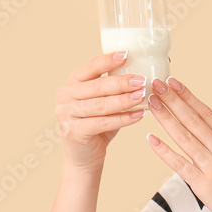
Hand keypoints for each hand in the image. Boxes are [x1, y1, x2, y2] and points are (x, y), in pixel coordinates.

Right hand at [54, 51, 148, 171]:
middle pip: (97, 86)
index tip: (127, 54)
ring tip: (142, 96)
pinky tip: (138, 115)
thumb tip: (145, 70)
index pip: (91, 67)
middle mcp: (66, 96)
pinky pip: (103, 123)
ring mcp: (67, 114)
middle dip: (121, 82)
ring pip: (100, 105)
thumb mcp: (104, 102)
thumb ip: (116, 88)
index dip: (108, 60)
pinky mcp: (74, 131)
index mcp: (72, 83)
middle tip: (142, 80)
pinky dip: (123, 119)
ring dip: (124, 100)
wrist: (84, 156)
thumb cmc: (97, 125)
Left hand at [145, 77, 211, 211]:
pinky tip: (152, 139)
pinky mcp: (203, 185)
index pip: (207, 113)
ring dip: (166, 119)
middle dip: (173, 101)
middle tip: (157, 85)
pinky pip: (180, 165)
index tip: (175, 83)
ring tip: (152, 104)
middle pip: (193, 120)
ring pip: (184, 137)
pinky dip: (164, 151)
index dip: (188, 97)